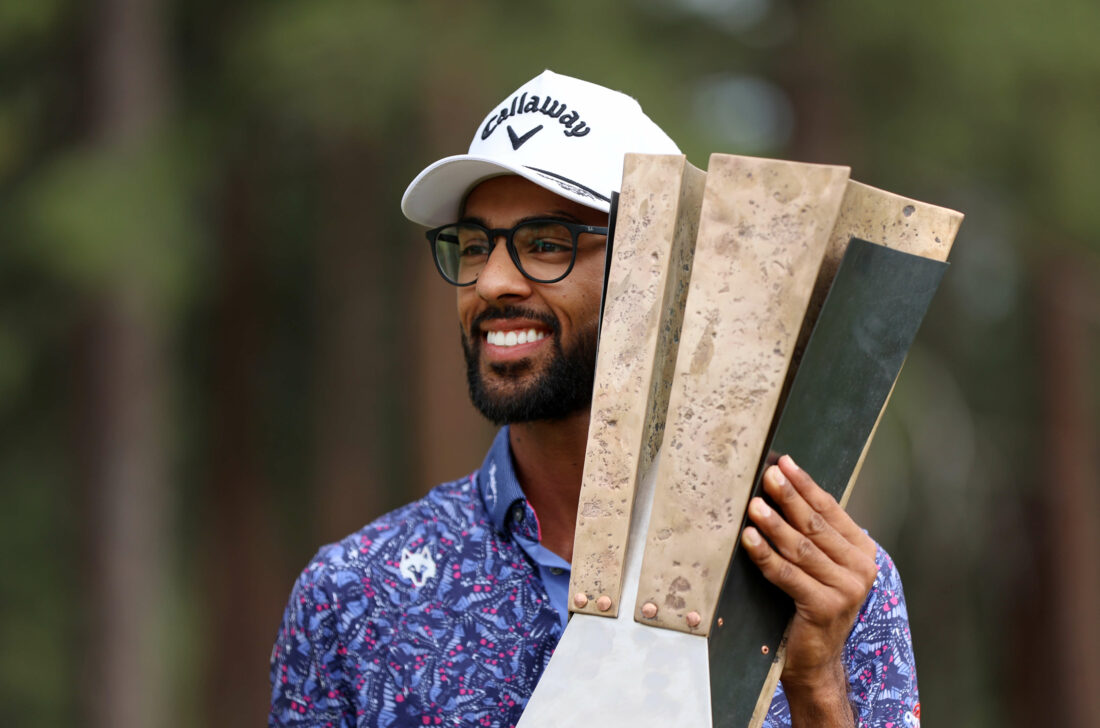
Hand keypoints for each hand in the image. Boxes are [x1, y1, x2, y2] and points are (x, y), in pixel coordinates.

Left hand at [740, 455, 877, 703]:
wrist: (816, 660)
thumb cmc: (812, 605)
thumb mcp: (820, 566)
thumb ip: (813, 535)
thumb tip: (781, 488)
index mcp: (862, 553)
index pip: (831, 510)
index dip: (806, 485)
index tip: (784, 462)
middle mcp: (860, 570)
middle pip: (816, 525)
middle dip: (789, 497)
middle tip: (768, 476)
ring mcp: (845, 590)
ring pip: (802, 548)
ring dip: (775, 524)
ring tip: (755, 505)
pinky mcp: (824, 608)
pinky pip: (788, 575)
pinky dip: (766, 555)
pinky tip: (750, 539)